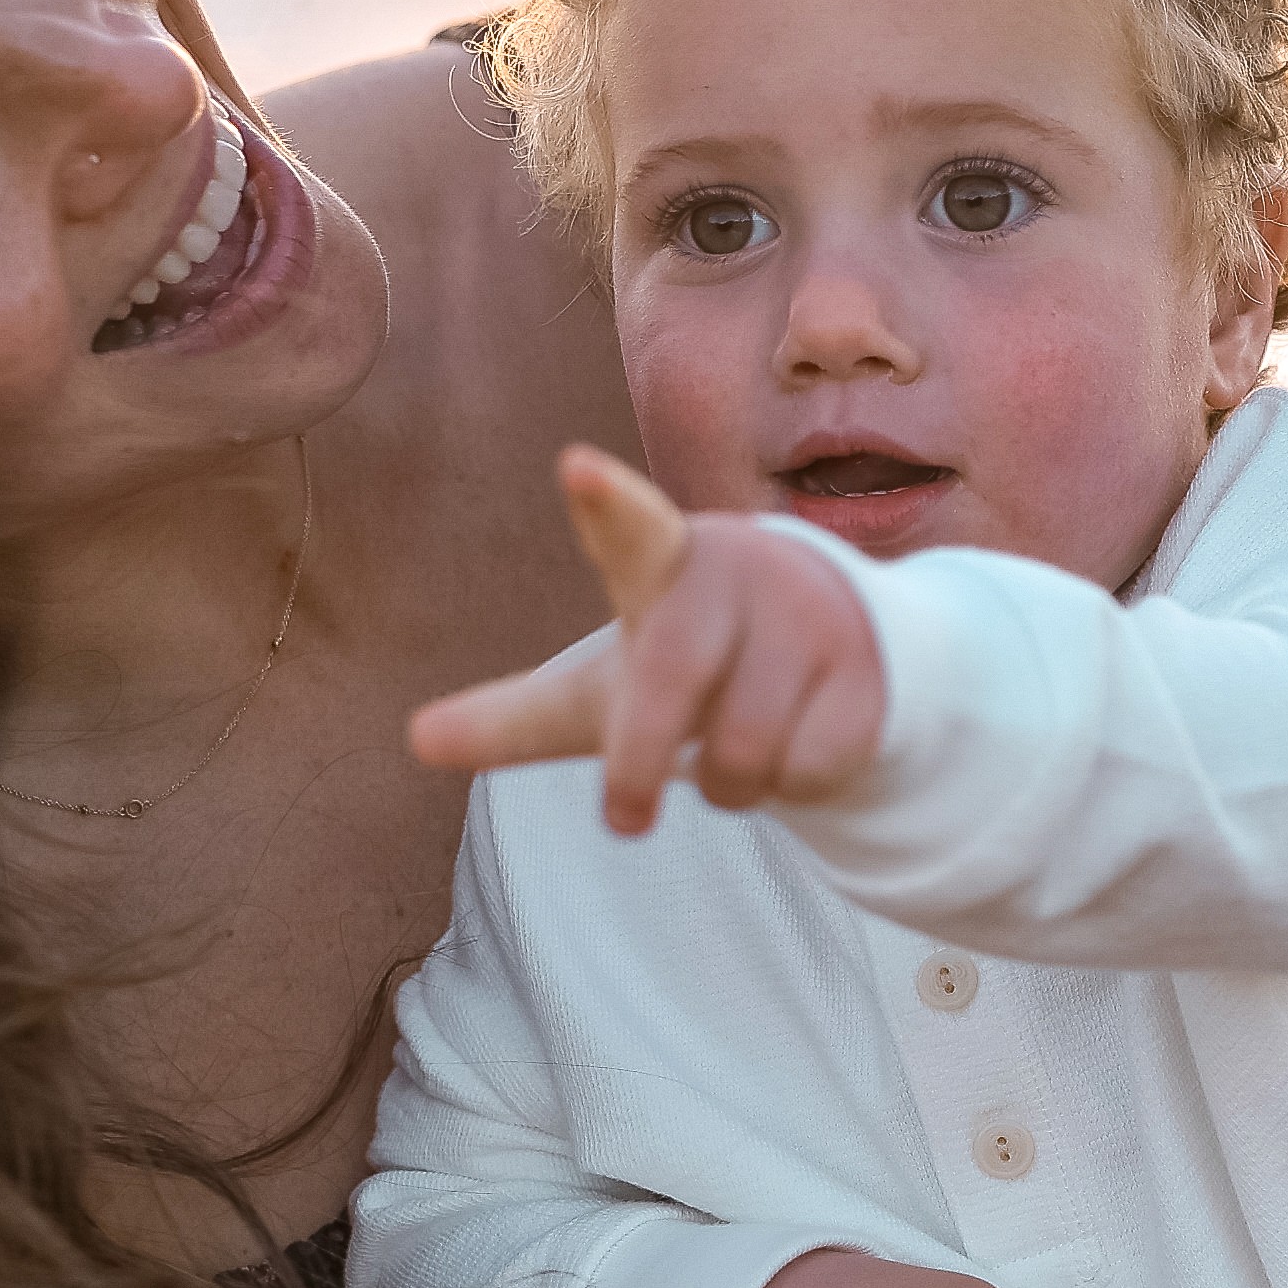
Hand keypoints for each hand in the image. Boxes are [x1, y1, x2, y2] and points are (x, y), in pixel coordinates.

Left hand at [410, 444, 885, 834]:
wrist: (835, 652)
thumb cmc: (690, 661)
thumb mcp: (603, 687)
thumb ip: (514, 714)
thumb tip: (416, 738)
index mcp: (662, 564)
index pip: (629, 529)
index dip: (604, 504)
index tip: (575, 466)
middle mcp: (738, 576)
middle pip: (671, 681)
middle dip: (639, 764)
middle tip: (624, 820)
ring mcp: (812, 618)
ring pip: (743, 750)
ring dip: (728, 785)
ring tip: (739, 753)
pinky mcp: (871, 672)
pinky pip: (812, 768)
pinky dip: (794, 785)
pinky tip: (803, 743)